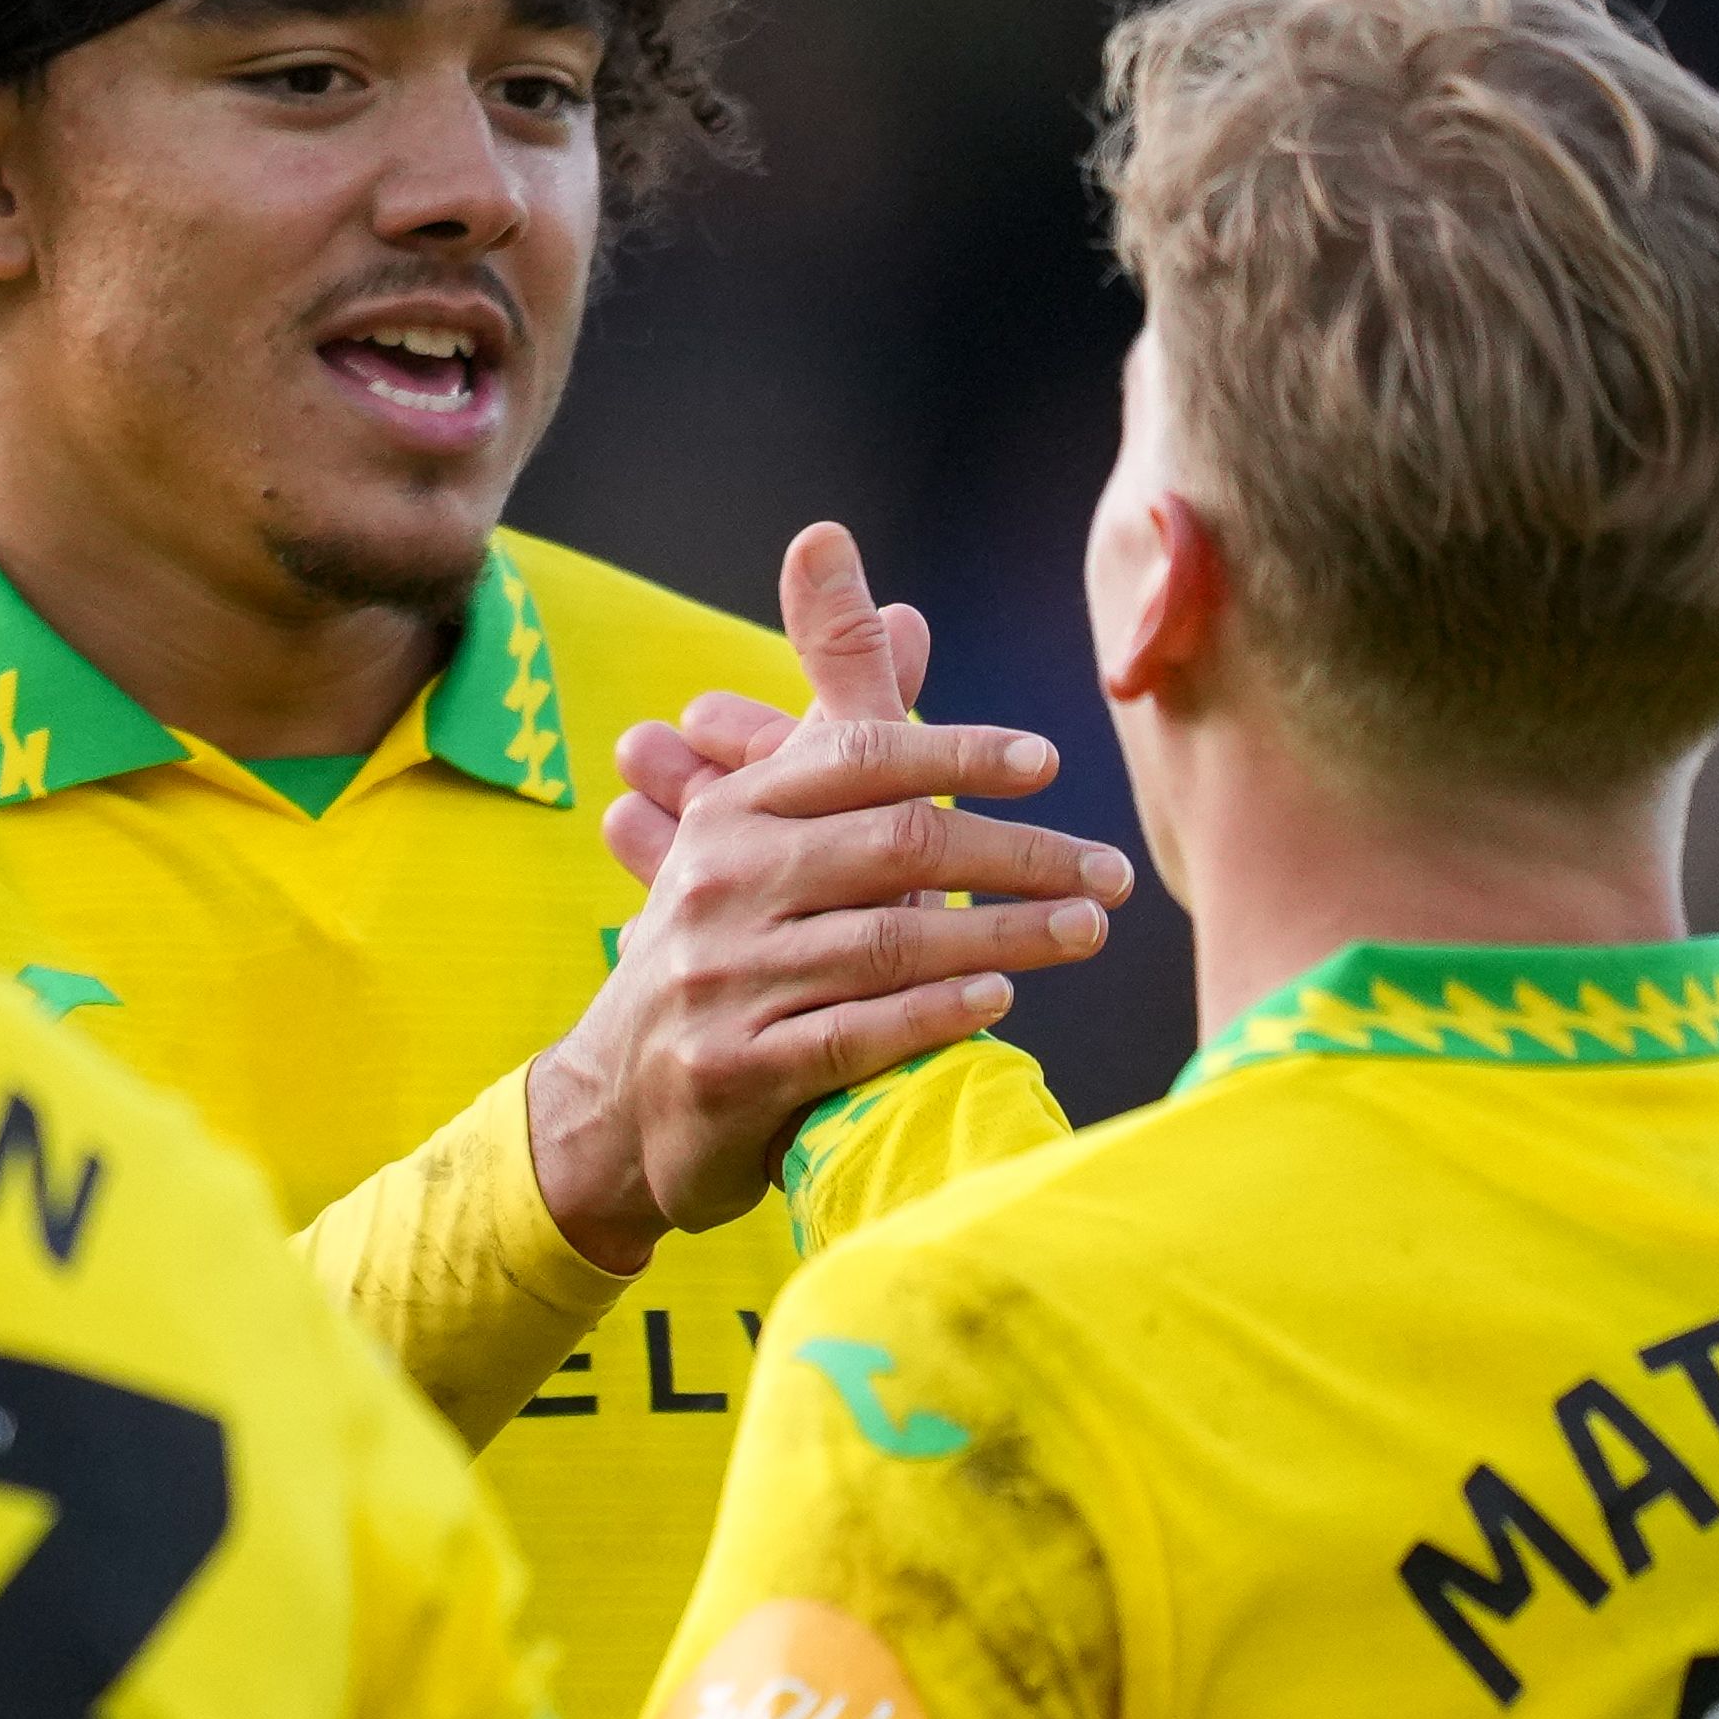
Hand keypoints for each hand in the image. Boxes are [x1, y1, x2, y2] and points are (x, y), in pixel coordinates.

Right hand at [519, 521, 1129, 1268]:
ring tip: (1085, 930)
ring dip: (1006, 935)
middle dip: (1018, 855)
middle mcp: (720, 884)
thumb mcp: (754, 834)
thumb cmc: (716, 955)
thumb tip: (913, 612)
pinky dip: (934, 1014)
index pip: (855, 756)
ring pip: (889, 943)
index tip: (1046, 762)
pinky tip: (999, 1001)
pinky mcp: (733, 1070)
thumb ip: (836, 727)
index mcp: (732, 816)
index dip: (956, 752)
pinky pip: (857, 1034)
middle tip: (1108, 872)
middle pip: (893, 846)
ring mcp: (720, 979)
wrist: (610, 1106)